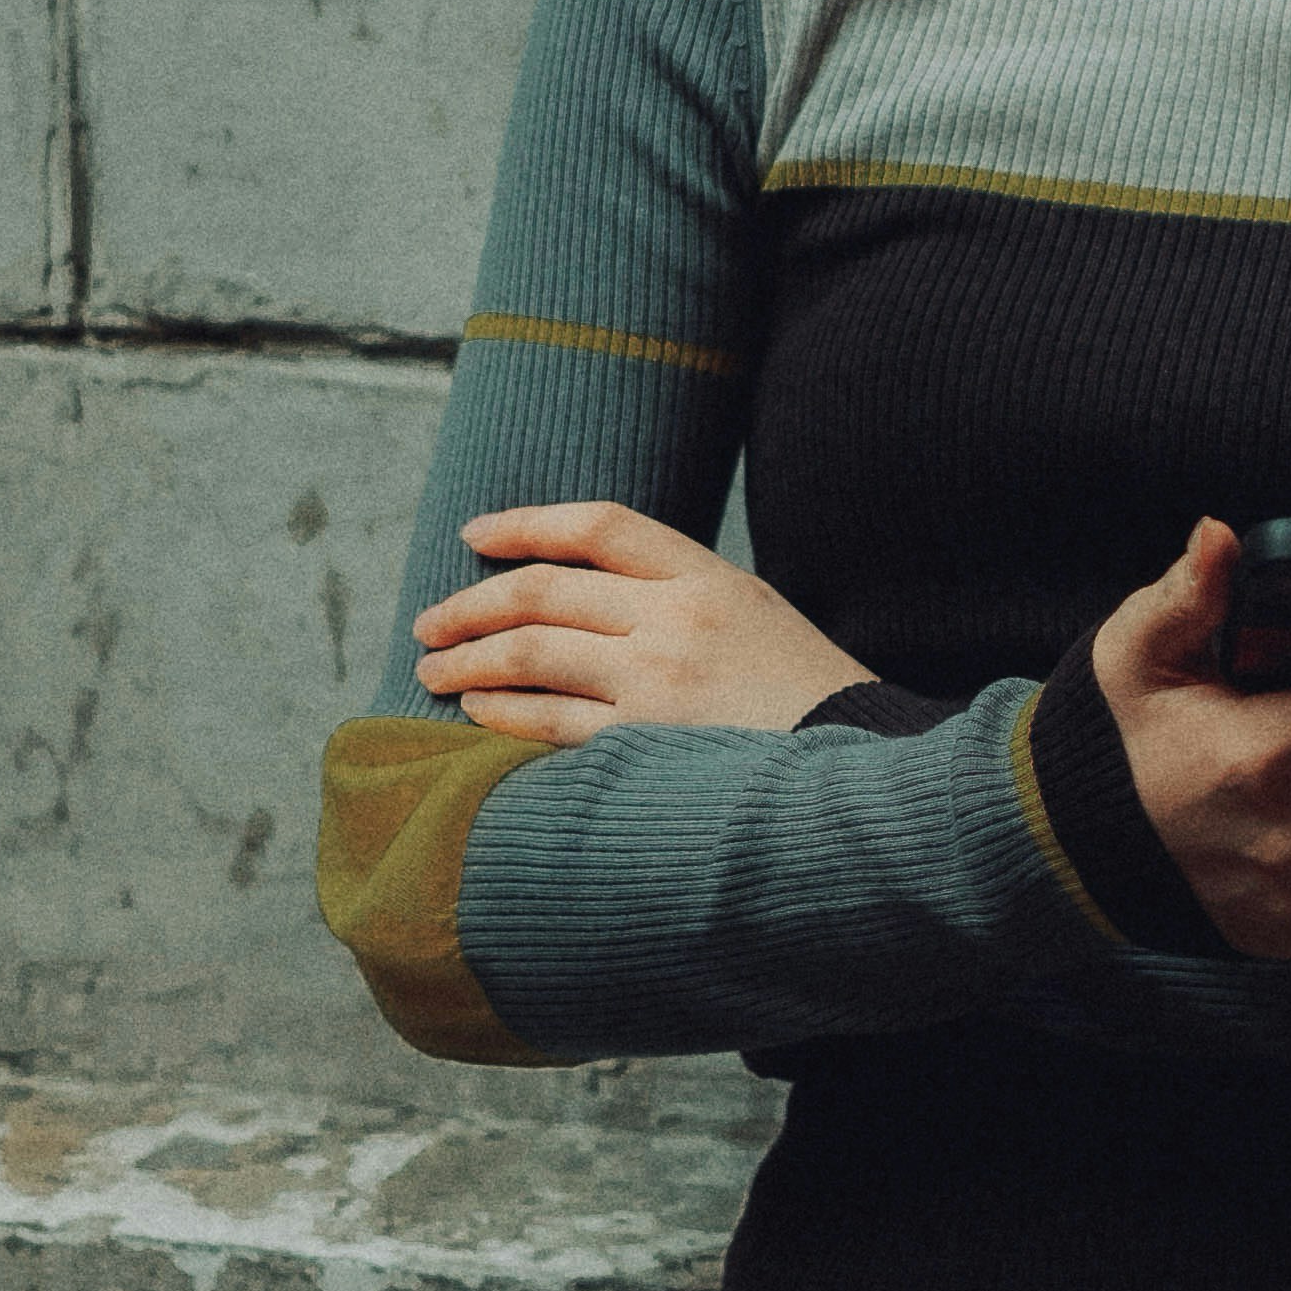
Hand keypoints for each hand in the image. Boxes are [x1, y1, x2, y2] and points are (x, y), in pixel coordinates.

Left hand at [410, 499, 869, 737]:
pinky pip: (551, 719)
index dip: (527, 521)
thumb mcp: (753, 614)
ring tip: (433, 670)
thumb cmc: (805, 697)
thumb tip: (576, 597)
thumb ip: (677, 594)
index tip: (474, 535)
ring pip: (533, 650)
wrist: (862, 769)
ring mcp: (660, 679)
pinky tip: (475, 713)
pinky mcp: (648, 741)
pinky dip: (502, 711)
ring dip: (469, 659)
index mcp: (708, 574)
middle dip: (471, 604)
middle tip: (428, 623)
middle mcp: (677, 616)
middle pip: (545, 588)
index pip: (600, 523)